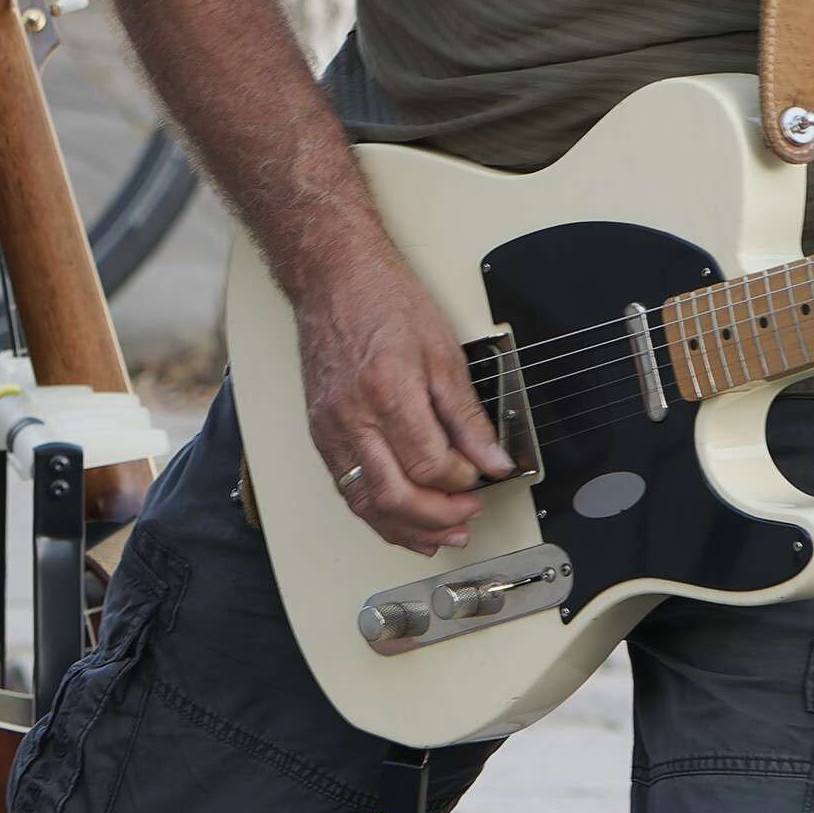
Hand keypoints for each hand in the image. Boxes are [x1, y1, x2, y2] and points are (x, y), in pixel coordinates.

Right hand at [295, 231, 513, 554]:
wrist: (333, 279)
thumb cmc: (385, 303)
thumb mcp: (443, 353)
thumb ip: (468, 415)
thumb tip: (493, 458)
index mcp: (388, 391)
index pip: (430, 464)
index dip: (462, 480)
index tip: (480, 473)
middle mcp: (353, 416)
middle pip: (395, 495)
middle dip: (437, 516)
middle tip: (466, 514)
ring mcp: (330, 429)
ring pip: (366, 503)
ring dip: (406, 528)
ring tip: (441, 533)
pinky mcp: (320, 434)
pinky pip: (347, 489)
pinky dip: (377, 513)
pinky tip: (400, 520)